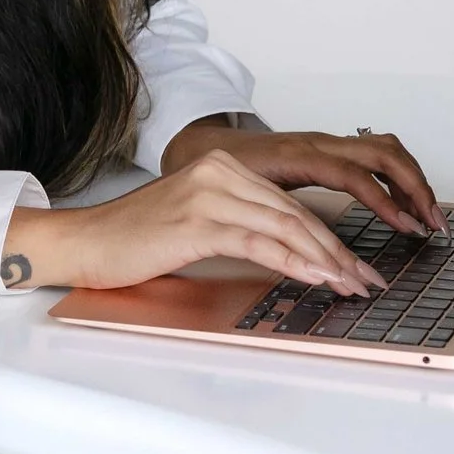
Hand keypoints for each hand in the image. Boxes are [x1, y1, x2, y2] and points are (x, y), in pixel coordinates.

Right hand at [0, 119, 442, 303]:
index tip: (355, 266)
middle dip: (338, 252)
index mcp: (223, 168)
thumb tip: (288, 255)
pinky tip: (318, 278)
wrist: (86, 242)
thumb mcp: (195, 224)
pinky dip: (295, 262)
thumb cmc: (134, 240)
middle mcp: (220, 172)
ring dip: (326, 261)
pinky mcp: (199, 221)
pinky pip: (260, 242)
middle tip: (367, 280)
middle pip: (295, 215)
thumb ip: (239, 227)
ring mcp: (210, 194)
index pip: (290, 205)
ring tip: (352, 285)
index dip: (329, 238)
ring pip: (286, 227)